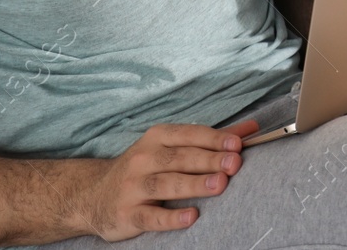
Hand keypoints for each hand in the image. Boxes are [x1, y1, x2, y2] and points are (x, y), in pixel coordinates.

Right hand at [80, 119, 256, 239]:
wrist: (93, 195)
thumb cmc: (144, 168)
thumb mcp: (171, 147)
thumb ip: (212, 140)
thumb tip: (252, 128)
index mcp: (157, 138)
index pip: (188, 135)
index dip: (213, 139)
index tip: (238, 143)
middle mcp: (144, 159)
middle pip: (179, 158)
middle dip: (208, 159)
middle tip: (235, 163)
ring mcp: (133, 187)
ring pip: (166, 183)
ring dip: (193, 184)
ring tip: (220, 185)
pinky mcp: (127, 214)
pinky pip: (150, 216)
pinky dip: (171, 217)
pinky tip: (192, 216)